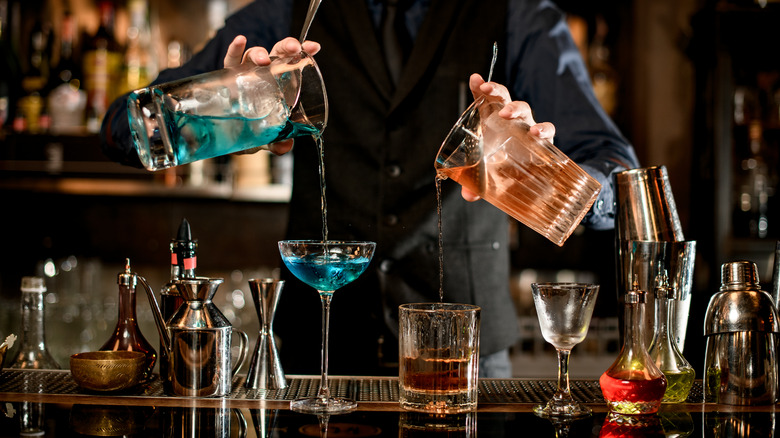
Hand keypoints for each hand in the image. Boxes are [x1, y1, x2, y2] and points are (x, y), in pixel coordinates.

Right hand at [223, 36, 321, 155]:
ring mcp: (246, 72)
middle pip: (276, 53)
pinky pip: (230, 60)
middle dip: (286, 47)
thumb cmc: (248, 130)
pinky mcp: (227, 75)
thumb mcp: (263, 139)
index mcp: (277, 84)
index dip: (304, 52)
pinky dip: (234, 49)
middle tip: (294, 49)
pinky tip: (240, 41)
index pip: (291, 64)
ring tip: (264, 59)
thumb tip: (285, 147)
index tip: (314, 47)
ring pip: (254, 55)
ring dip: (260, 53)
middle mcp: (264, 74)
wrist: (223, 134)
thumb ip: (275, 143)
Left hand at [460, 74, 556, 201]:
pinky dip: (544, 129)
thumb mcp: (489, 177)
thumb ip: (477, 184)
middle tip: (487, 91)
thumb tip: (469, 195)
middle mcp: (511, 122)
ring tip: (507, 114)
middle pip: (505, 99)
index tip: (474, 79)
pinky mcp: (545, 141)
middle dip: (497, 91)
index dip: (481, 88)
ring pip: (525, 109)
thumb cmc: (505, 172)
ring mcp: (528, 129)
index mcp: (494, 124)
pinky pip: (548, 129)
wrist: (532, 184)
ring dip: (515, 108)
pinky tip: (537, 133)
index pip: (486, 102)